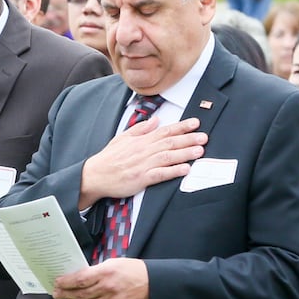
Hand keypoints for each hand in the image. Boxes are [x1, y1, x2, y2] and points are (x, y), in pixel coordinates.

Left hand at [53, 257, 149, 298]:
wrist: (154, 285)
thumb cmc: (134, 270)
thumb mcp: (113, 263)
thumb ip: (96, 270)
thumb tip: (79, 276)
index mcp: (106, 273)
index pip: (79, 279)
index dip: (65, 282)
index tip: (57, 282)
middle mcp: (108, 289)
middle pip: (80, 294)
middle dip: (65, 294)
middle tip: (56, 293)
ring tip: (69, 298)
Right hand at [77, 117, 205, 209]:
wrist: (94, 176)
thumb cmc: (108, 159)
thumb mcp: (122, 138)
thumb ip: (140, 129)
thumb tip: (156, 119)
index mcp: (140, 140)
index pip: (164, 131)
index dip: (181, 127)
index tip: (196, 123)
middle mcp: (143, 151)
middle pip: (169, 142)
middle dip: (188, 139)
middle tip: (204, 137)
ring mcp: (142, 165)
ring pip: (167, 157)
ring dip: (185, 153)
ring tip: (200, 151)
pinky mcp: (141, 178)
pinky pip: (160, 174)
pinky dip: (173, 171)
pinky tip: (185, 169)